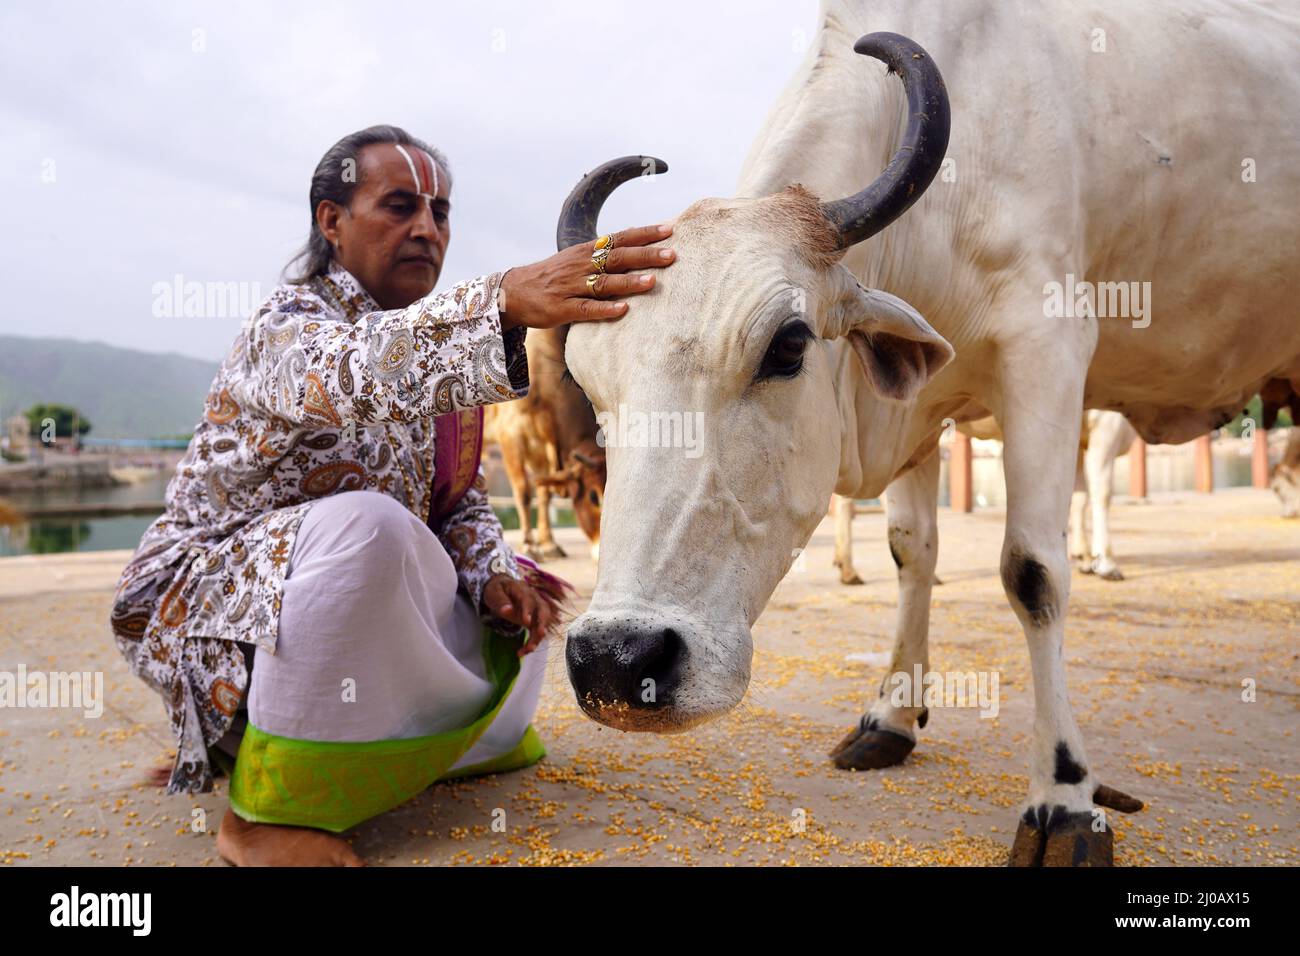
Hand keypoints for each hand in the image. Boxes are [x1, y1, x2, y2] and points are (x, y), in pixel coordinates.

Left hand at [482, 573, 553, 655]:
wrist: (502, 590)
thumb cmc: (497, 590)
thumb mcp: (494, 592)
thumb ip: (501, 600)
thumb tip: (507, 611)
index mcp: (522, 590)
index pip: (528, 600)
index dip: (528, 610)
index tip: (526, 621)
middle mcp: (533, 599)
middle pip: (543, 610)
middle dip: (542, 623)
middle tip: (541, 634)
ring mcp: (535, 610)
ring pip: (542, 624)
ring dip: (538, 637)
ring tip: (529, 649)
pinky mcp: (534, 620)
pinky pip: (536, 632)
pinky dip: (532, 643)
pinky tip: (521, 652)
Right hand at [496, 224, 675, 329]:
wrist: (513, 291)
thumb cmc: (553, 276)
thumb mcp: (576, 259)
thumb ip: (603, 254)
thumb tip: (637, 245)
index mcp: (586, 251)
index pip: (620, 238)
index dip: (644, 234)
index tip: (669, 230)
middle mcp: (581, 265)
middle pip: (617, 258)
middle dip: (645, 256)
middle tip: (671, 255)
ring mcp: (571, 286)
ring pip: (604, 282)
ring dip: (629, 282)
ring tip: (652, 281)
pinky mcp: (562, 308)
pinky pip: (586, 308)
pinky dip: (605, 309)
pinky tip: (623, 310)